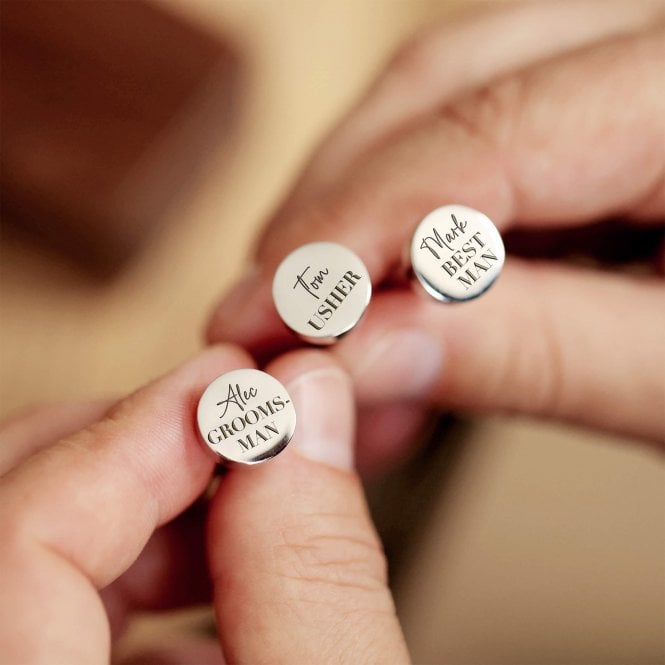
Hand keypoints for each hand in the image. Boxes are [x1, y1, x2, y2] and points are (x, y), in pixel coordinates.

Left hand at [0, 347, 407, 662]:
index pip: (17, 535)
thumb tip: (306, 408)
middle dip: (138, 453)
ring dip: (147, 521)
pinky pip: (53, 623)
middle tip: (237, 431)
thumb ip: (318, 569)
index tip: (231, 387)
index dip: (136, 433)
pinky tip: (223, 612)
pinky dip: (142, 592)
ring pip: (30, 564)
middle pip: (8, 520)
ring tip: (246, 523)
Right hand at [206, 1, 664, 459]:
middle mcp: (661, 47)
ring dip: (360, 216)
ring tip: (324, 317)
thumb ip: (544, 353)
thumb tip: (378, 350)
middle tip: (276, 314)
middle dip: (335, 210)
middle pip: (443, 85)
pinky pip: (475, 142)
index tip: (273, 308)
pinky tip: (389, 297)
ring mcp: (627, 69)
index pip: (493, 129)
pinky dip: (411, 224)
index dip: (359, 225)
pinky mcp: (600, 119)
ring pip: (442, 103)